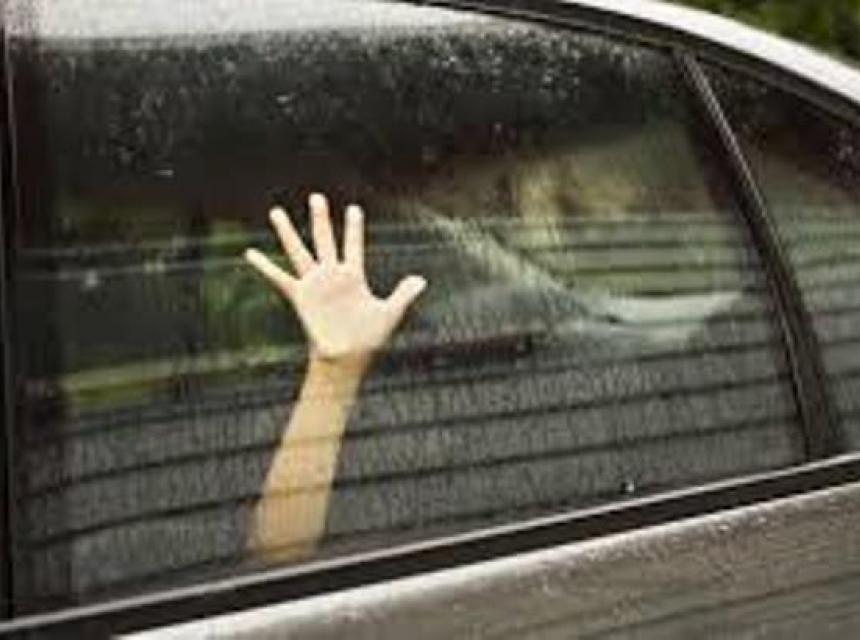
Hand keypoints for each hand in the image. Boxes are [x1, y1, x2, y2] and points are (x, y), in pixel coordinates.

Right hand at [244, 193, 426, 369]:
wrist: (348, 357)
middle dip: (321, 219)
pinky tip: (250, 253)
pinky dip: (265, 266)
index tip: (354, 209)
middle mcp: (332, 276)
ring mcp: (314, 284)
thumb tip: (422, 279)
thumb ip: (404, 294)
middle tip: (317, 197)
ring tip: (276, 212)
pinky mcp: (301, 296)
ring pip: (299, 251)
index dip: (354, 228)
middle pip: (325, 240)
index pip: (353, 245)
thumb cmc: (369, 338)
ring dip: (287, 232)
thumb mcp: (390, 313)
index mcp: (353, 276)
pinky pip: (279, 277)